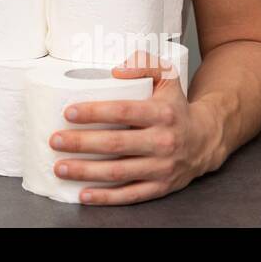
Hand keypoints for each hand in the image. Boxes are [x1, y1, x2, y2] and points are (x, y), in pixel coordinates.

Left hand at [48, 51, 221, 204]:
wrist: (205, 139)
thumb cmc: (176, 107)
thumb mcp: (167, 76)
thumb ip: (144, 63)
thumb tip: (116, 70)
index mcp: (162, 113)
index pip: (123, 111)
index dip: (94, 112)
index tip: (68, 112)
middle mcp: (162, 141)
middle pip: (115, 144)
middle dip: (81, 143)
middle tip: (55, 140)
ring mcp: (161, 167)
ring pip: (119, 172)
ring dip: (86, 172)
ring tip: (60, 167)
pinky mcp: (160, 186)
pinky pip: (130, 195)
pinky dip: (106, 197)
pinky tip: (84, 194)